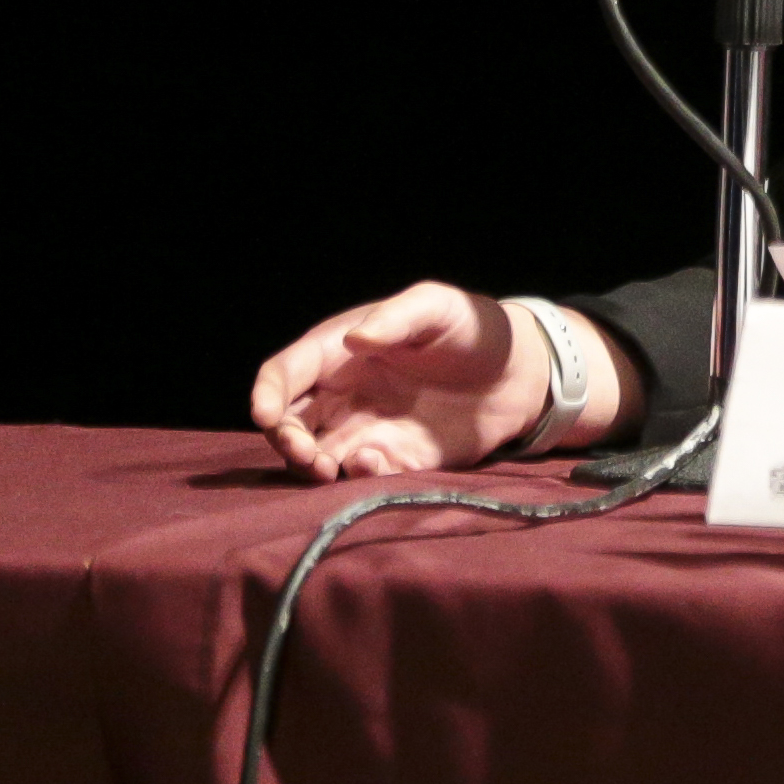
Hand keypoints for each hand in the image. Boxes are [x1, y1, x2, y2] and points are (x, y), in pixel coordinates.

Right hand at [249, 282, 546, 481]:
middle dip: (285, 440)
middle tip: (304, 454)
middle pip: (290, 422)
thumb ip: (399, 318)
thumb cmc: (471, 329)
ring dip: (312, 466)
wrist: (519, 372)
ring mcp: (366, 429)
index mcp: (340, 351)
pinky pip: (364, 475)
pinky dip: (359, 476)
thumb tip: (356, 339)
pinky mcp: (396, 459)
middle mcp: (343, 394)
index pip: (286, 373)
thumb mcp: (439, 307)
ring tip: (328, 468)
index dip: (267, 393)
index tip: (264, 414)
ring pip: (317, 455)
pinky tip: (374, 464)